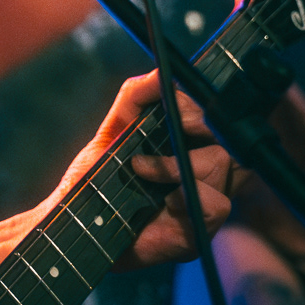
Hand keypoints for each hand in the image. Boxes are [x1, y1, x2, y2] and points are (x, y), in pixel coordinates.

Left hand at [54, 70, 242, 270]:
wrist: (74, 223)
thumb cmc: (95, 178)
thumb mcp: (114, 128)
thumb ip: (136, 97)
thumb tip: (163, 73)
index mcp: (190, 148)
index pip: (221, 120)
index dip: (207, 107)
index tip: (180, 106)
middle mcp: (203, 175)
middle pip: (230, 138)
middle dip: (201, 125)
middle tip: (172, 128)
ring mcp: (203, 204)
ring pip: (223, 166)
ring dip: (181, 163)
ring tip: (141, 168)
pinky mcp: (198, 232)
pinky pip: (216, 204)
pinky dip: (184, 193)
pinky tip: (157, 194)